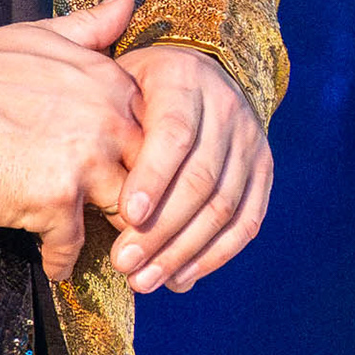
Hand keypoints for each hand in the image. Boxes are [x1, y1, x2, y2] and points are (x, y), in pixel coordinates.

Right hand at [0, 0, 143, 279]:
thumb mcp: (41, 34)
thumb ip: (92, 25)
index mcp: (110, 82)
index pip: (156, 129)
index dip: (146, 156)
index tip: (138, 176)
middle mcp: (108, 119)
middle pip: (149, 173)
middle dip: (143, 200)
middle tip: (136, 226)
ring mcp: (84, 161)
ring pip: (123, 210)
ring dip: (113, 236)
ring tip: (106, 253)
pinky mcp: (54, 200)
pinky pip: (73, 244)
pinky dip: (64, 261)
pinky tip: (57, 267)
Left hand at [101, 43, 273, 295]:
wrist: (195, 73)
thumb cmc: (135, 89)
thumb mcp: (116, 86)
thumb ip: (108, 124)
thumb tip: (90, 185)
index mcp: (184, 79)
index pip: (175, 133)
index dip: (154, 177)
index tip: (127, 215)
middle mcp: (226, 106)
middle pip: (199, 178)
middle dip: (160, 229)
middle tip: (123, 264)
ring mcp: (251, 139)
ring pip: (223, 206)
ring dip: (183, 251)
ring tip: (144, 281)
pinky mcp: (264, 169)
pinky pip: (247, 221)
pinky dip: (215, 256)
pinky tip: (181, 278)